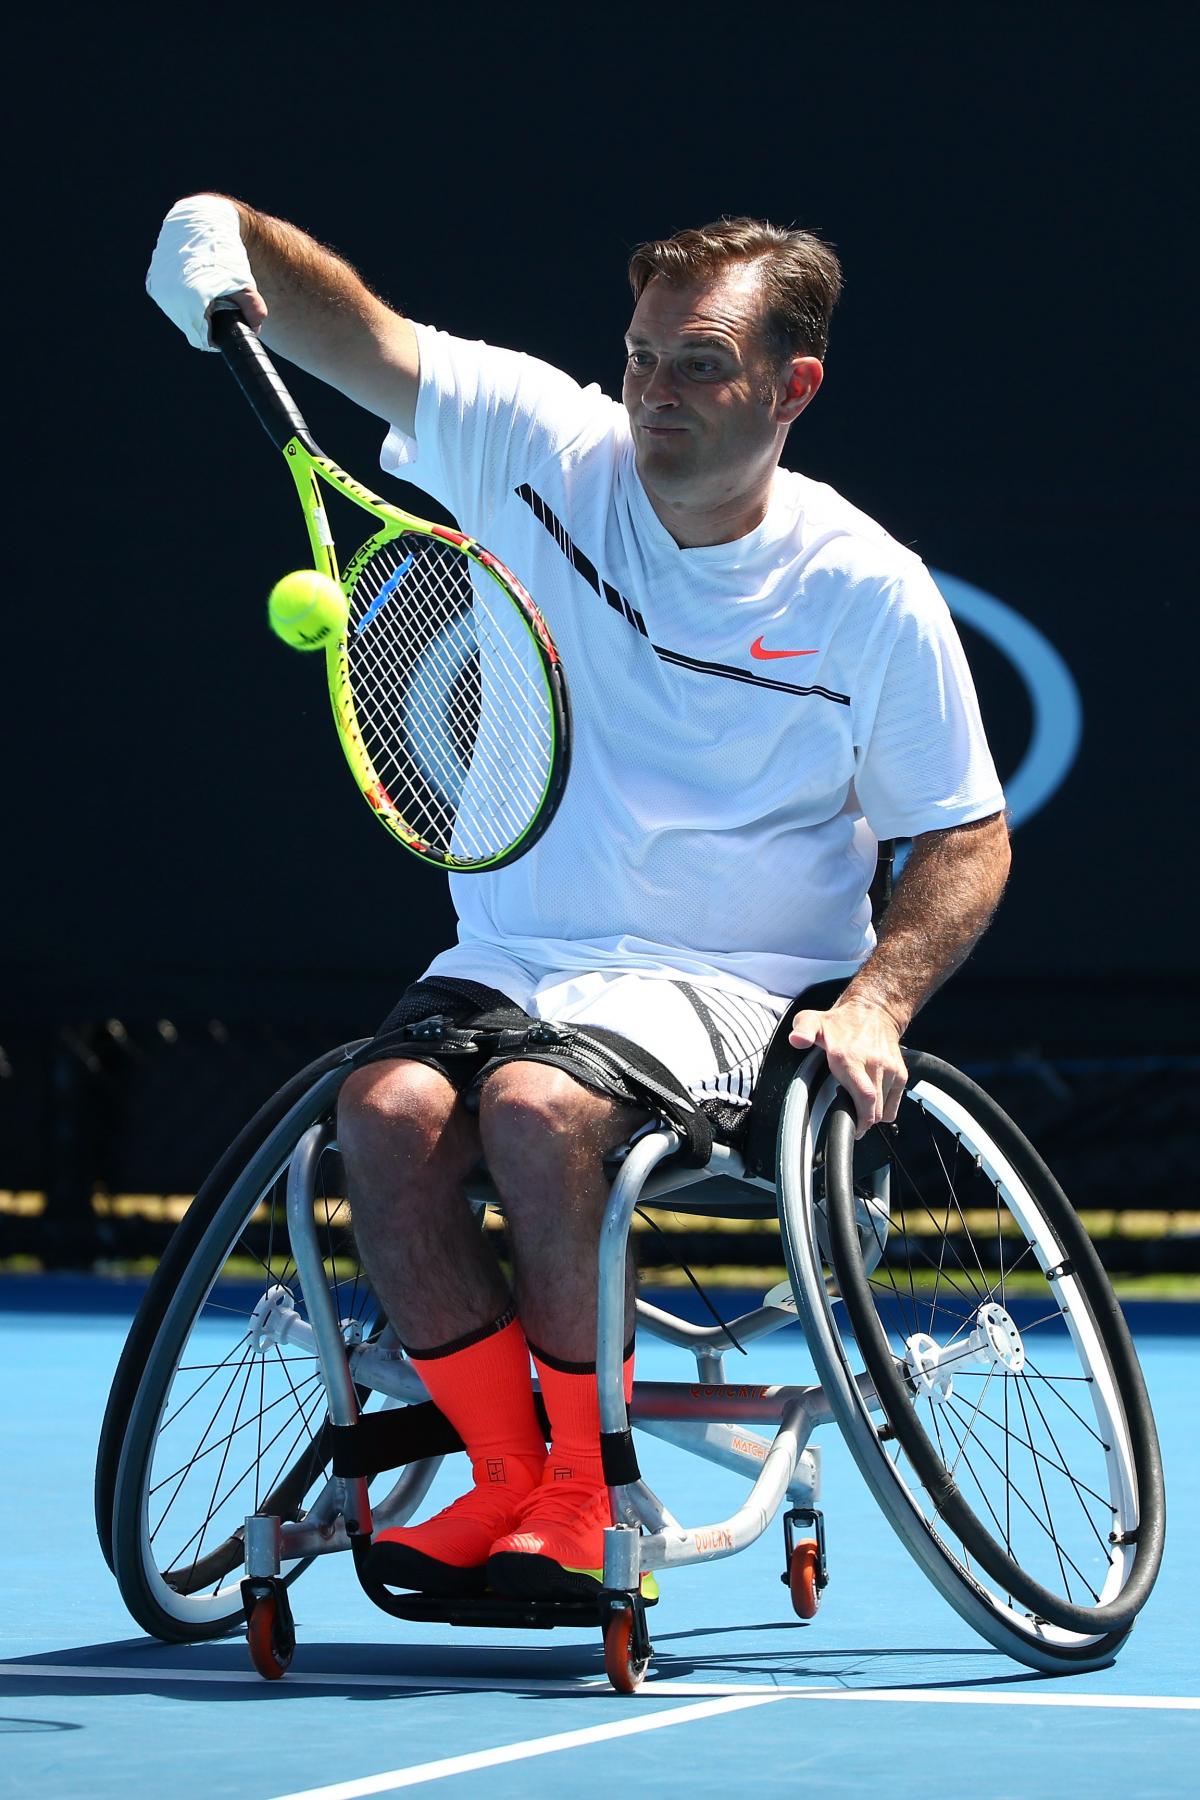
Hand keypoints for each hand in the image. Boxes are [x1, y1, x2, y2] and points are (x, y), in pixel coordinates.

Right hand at [146, 194, 258, 350]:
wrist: (203, 220)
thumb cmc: (226, 252)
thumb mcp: (246, 283)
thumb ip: (255, 311)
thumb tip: (254, 330)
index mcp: (192, 300)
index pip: (201, 339)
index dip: (215, 338)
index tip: (225, 328)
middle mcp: (171, 295)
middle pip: (189, 327)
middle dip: (204, 322)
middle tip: (218, 306)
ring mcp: (159, 287)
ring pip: (177, 315)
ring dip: (191, 311)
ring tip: (205, 291)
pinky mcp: (152, 279)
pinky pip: (168, 301)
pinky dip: (180, 299)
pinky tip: (192, 283)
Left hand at [788, 999, 906, 1138]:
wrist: (874, 1010)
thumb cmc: (841, 1022)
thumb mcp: (812, 1021)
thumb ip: (802, 1031)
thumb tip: (797, 1040)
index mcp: (850, 1057)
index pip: (864, 1097)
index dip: (860, 1119)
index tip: (853, 1127)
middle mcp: (873, 1064)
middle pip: (874, 1109)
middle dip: (862, 1121)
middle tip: (850, 1116)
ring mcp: (890, 1069)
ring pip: (884, 1109)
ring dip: (871, 1113)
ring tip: (858, 1102)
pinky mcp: (901, 1073)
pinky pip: (894, 1103)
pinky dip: (884, 1108)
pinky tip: (872, 1097)